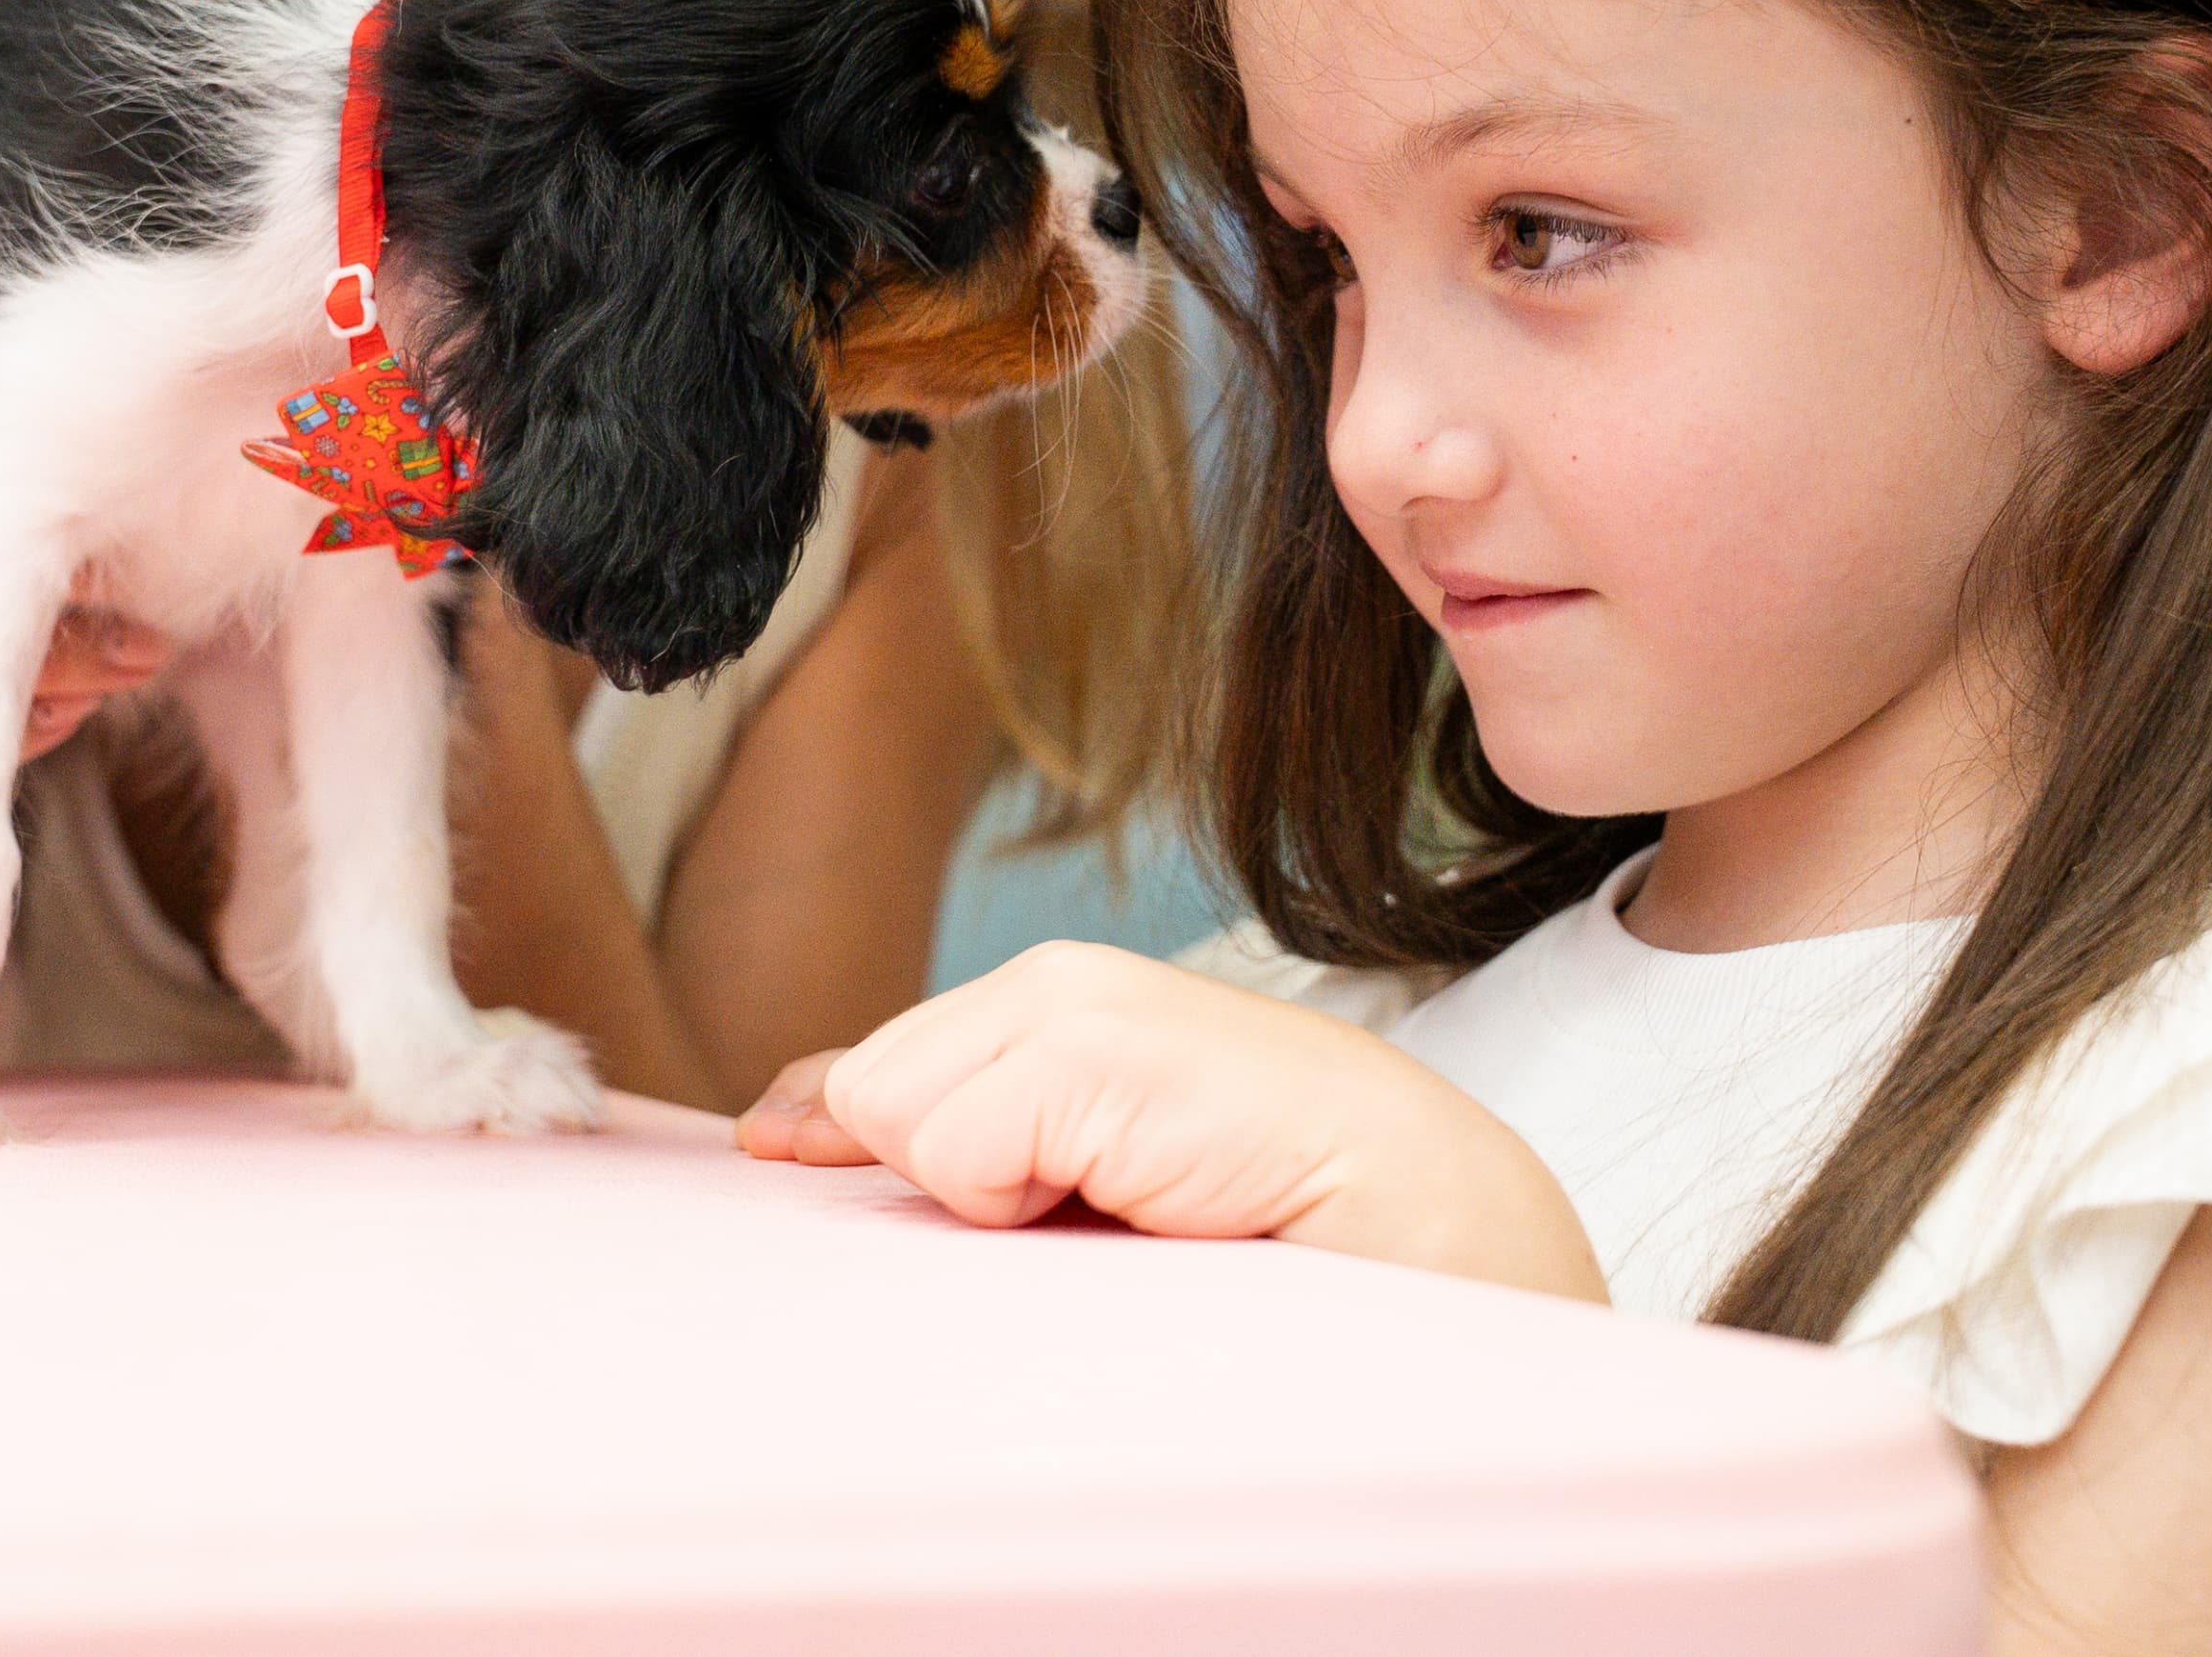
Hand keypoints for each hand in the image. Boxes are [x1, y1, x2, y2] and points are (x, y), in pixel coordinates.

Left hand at [736, 941, 1608, 1300]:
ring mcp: (1073, 1000)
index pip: (875, 1065)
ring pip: (893, 1111)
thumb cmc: (1267, 1228)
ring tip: (1128, 1208)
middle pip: (867, 1090)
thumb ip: (953, 1135)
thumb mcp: (1087, 1178)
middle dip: (946, 1176)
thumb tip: (781, 1126)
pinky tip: (1144, 1194)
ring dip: (990, 1192)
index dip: (843, 1133)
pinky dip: (1022, 1194)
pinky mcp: (1090, 1041)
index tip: (823, 1166)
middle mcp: (1054, 984)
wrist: (1429, 1226)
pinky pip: (953, 1143)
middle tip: (1095, 1214)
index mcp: (1057, 1008)